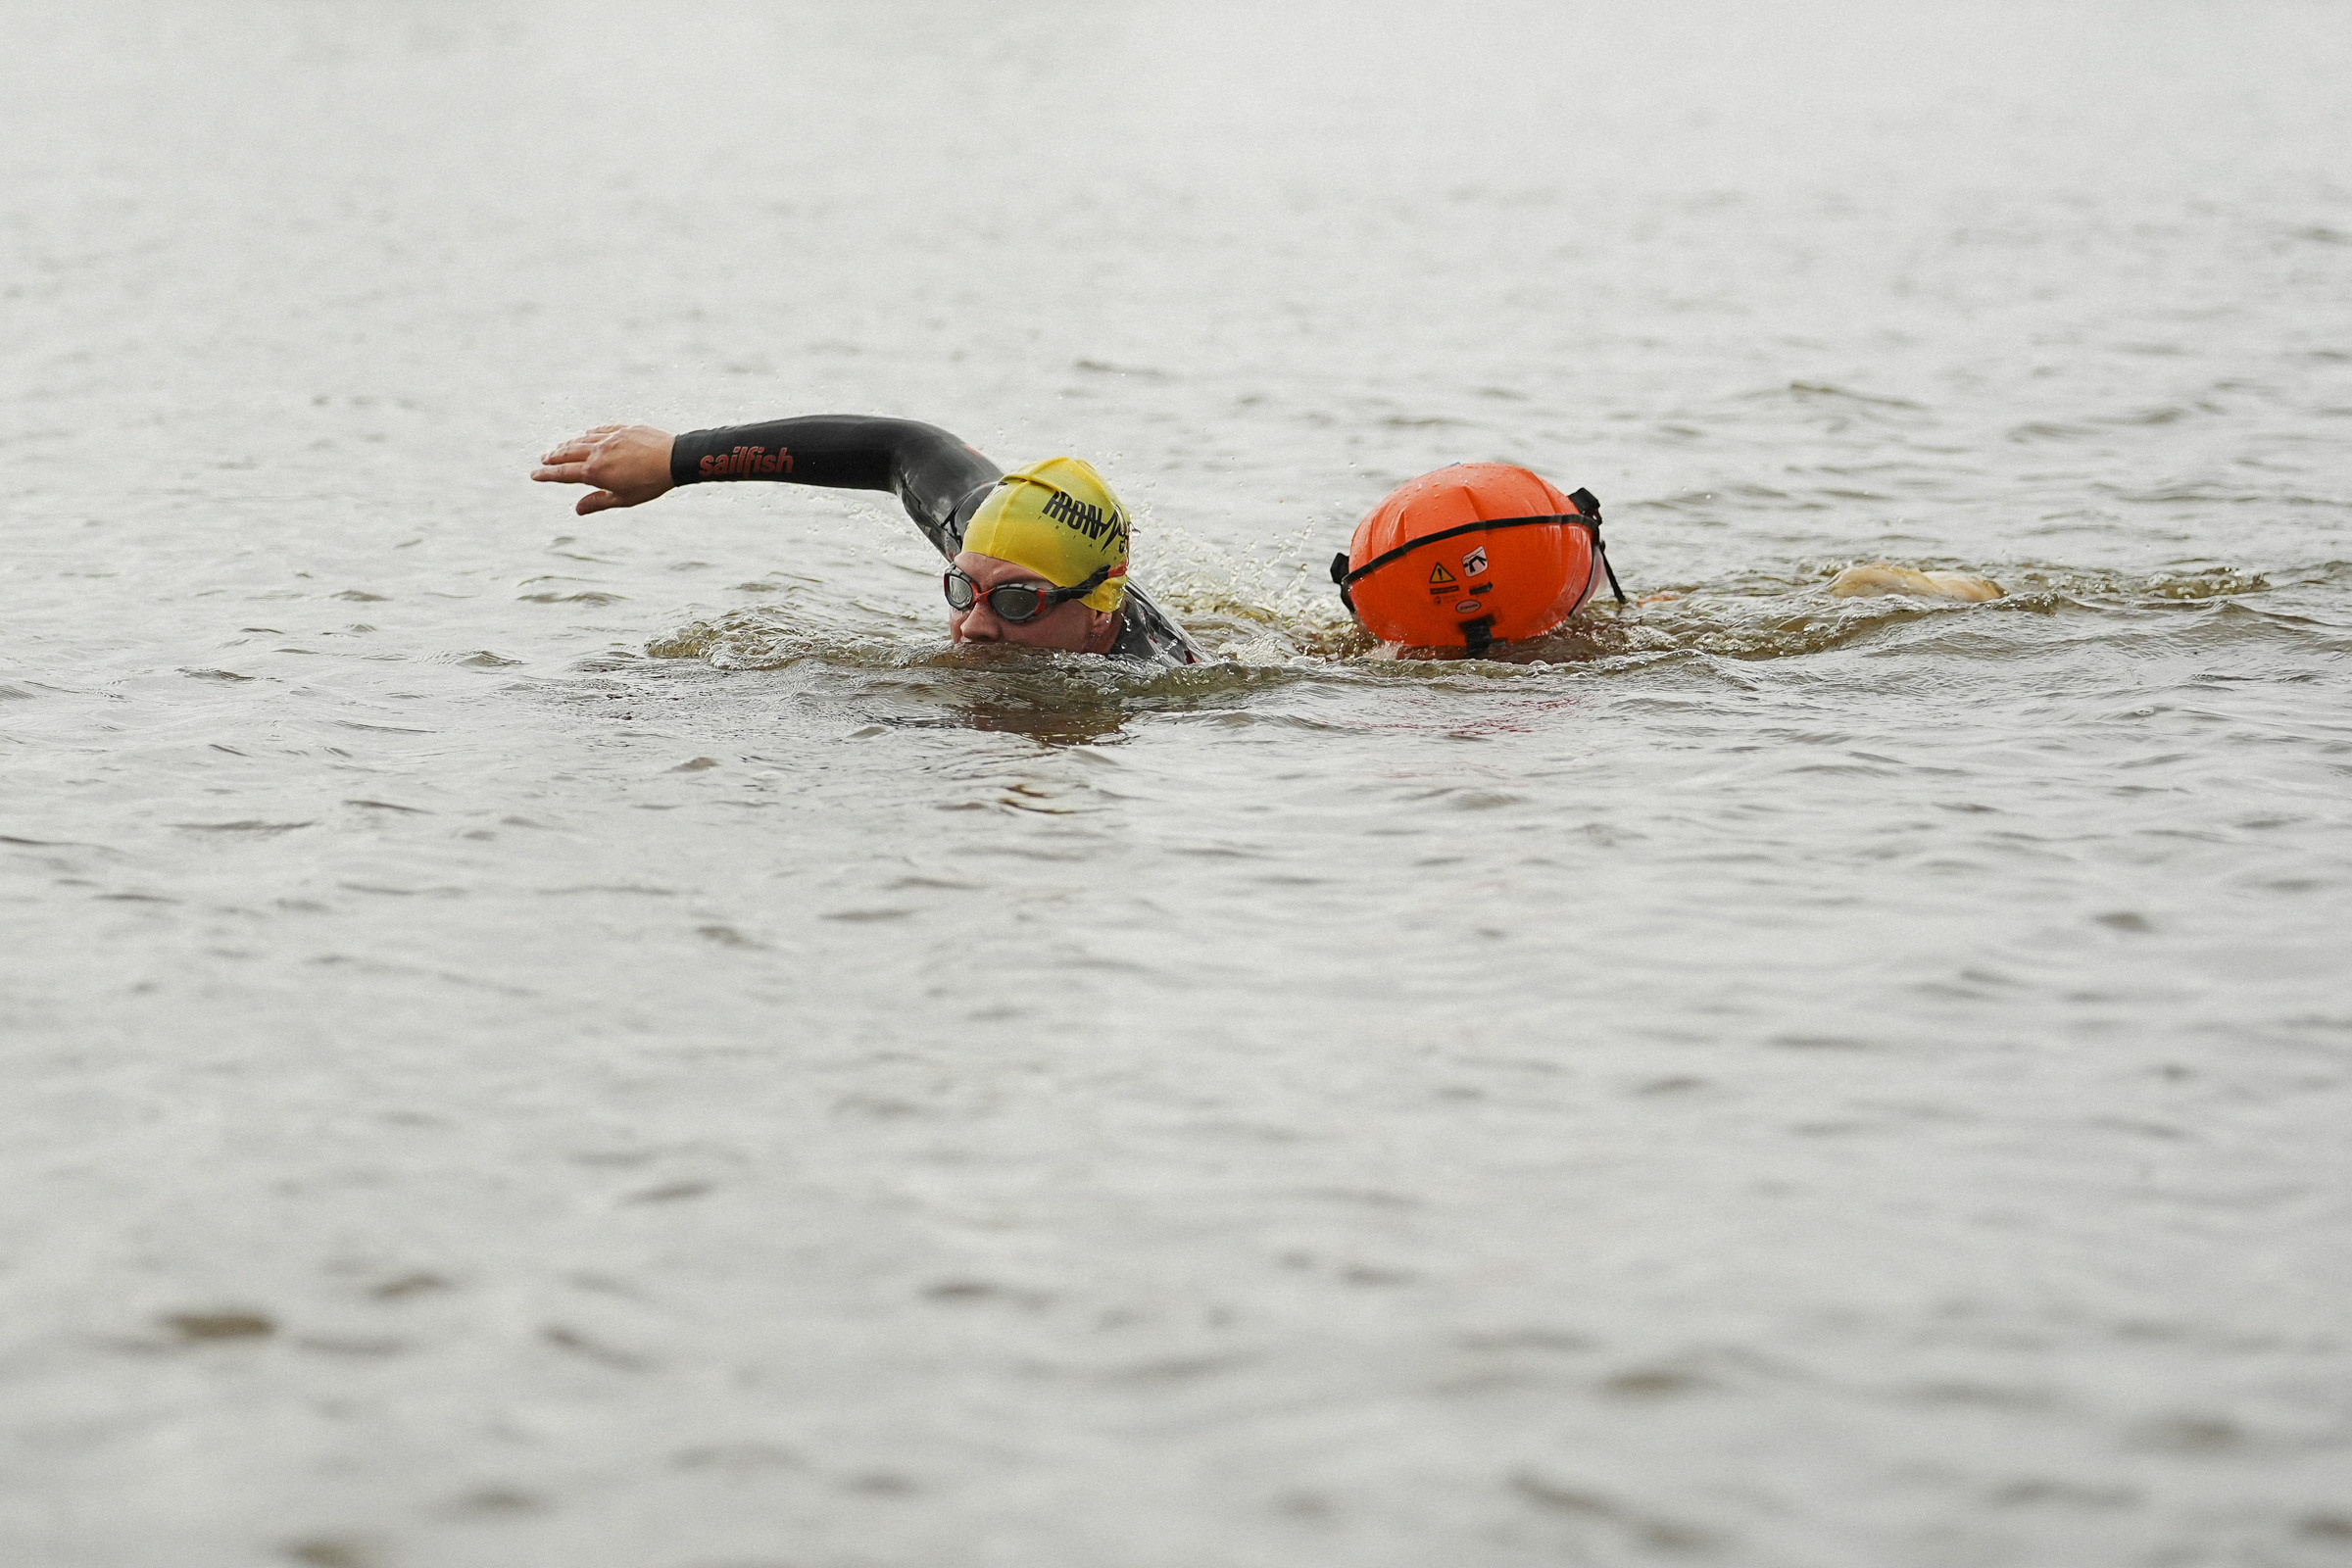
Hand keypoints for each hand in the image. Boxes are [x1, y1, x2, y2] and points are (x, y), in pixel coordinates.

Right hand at [532, 424, 675, 514]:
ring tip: (560, 448)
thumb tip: (577, 510)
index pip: (564, 473)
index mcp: (595, 471)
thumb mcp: (624, 499)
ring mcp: (610, 438)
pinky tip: (586, 433)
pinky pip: (601, 429)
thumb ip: (598, 502)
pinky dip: (590, 433)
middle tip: (543, 459)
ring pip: (582, 439)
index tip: (534, 475)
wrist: (674, 459)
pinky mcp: (623, 429)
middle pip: (568, 453)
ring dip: (568, 444)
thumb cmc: (651, 483)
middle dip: (553, 457)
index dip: (547, 475)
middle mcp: (598, 451)